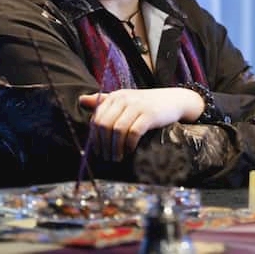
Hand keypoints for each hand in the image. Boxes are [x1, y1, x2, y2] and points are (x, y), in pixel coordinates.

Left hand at [78, 87, 203, 161]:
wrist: (174, 100)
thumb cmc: (147, 103)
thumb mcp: (125, 100)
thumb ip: (104, 101)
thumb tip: (81, 100)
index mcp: (116, 96)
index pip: (97, 118)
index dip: (95, 137)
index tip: (98, 151)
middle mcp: (124, 99)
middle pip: (104, 125)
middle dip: (103, 145)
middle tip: (107, 158)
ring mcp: (137, 106)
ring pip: (117, 130)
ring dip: (115, 148)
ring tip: (117, 158)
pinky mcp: (150, 115)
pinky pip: (133, 132)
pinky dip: (129, 144)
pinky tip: (130, 151)